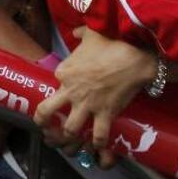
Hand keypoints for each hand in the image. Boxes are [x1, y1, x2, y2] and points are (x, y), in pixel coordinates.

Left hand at [34, 27, 156, 151]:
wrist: (134, 55)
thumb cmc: (111, 42)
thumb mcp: (90, 34)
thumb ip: (80, 33)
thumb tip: (76, 31)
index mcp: (63, 72)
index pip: (53, 84)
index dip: (56, 91)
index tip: (58, 98)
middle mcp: (70, 91)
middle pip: (46, 112)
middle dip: (44, 123)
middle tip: (46, 130)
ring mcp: (87, 105)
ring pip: (69, 130)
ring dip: (69, 139)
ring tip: (70, 144)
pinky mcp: (106, 114)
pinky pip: (98, 136)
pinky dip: (98, 144)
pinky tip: (98, 147)